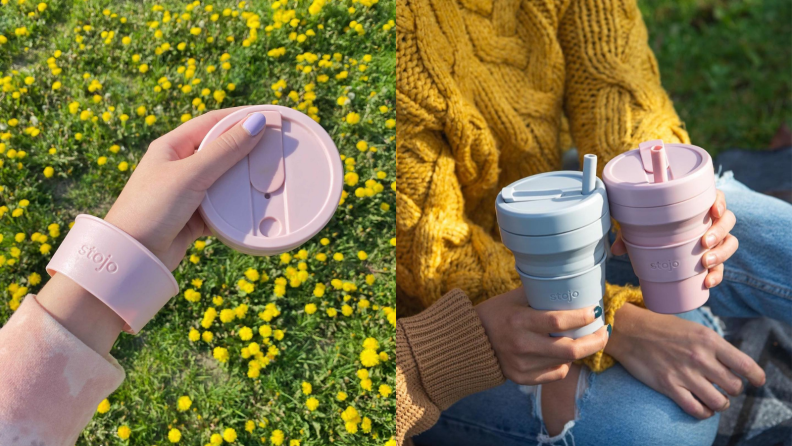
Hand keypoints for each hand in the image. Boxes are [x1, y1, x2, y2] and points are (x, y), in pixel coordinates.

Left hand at [37, 107, 268, 353]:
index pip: (213, 121)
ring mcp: (188, 192)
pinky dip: (238, 205)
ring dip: (245, 179)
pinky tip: (256, 205)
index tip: (271, 118)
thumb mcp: (190, 175)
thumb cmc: (152, 209)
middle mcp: (180, 166)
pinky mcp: (195, 216)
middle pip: (222, 149)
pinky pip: (223, 205)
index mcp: (172, 146)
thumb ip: (225, 150)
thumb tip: (256, 122)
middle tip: (278, 147)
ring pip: (225, 179)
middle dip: (249, 148)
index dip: (242, 118)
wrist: (132, 257)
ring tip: (272, 175)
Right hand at [475, 287, 608, 384]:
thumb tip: (571, 286)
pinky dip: (564, 364)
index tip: (595, 311)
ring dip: (580, 351)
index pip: (559, 322)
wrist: (470, 340)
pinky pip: (555, 374)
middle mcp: (521, 345)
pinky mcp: (521, 378)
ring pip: (565, 362)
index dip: (582, 317)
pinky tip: (563, 354)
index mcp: (519, 321)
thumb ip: (540, 294)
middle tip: (603, 332)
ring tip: (586, 339)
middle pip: (569, 349)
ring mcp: (521, 364)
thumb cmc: (496, 313)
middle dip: (595, 342)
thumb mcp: (514, 298)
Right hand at [606, 303, 764, 418]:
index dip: (756, 377)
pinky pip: (696, 409)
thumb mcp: (693, 328)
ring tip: (715, 400)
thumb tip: (731, 363)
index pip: (745, 365)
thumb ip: (713, 345)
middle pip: (734, 387)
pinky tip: (702, 407)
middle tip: (724, 387)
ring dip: (720, 404)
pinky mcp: (669, 386)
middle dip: (732, 390)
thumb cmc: (661, 327)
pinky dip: (704, 412)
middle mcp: (700, 357)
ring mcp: (684, 373)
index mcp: (709, 340)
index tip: (756, 381)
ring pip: (719, 402)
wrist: (629, 330)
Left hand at [612, 189, 737, 287]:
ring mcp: (716, 240)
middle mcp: (711, 221)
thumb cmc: (654, 230)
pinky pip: (723, 266)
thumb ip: (630, 235)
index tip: (713, 210)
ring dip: (721, 253)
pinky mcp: (714, 258)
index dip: (719, 202)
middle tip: (704, 242)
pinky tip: (708, 281)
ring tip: (706, 262)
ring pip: (730, 242)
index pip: (716, 198)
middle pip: (727, 221)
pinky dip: (717, 275)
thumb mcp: (641, 229)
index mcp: (698, 206)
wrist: (659, 250)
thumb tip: (616, 250)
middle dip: (719, 232)